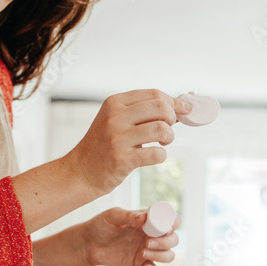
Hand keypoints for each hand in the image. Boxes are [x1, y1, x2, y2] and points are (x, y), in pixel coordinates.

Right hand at [62, 89, 190, 198]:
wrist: (81, 171)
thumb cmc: (104, 145)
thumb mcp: (116, 120)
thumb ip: (142, 112)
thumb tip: (178, 108)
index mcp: (114, 103)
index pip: (153, 94)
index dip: (174, 102)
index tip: (185, 109)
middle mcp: (115, 117)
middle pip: (161, 108)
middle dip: (172, 119)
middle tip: (167, 129)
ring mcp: (118, 138)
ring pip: (162, 129)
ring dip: (169, 137)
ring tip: (162, 142)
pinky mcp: (123, 159)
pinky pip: (157, 153)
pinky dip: (161, 156)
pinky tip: (154, 156)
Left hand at [81, 207, 179, 265]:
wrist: (88, 244)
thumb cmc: (100, 225)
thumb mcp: (112, 216)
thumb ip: (129, 216)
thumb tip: (145, 218)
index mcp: (149, 221)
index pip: (172, 220)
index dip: (174, 224)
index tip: (166, 228)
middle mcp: (152, 235)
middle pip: (174, 239)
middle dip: (166, 242)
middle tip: (147, 243)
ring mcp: (148, 250)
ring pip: (169, 255)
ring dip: (161, 255)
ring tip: (143, 253)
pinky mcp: (141, 263)